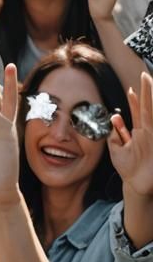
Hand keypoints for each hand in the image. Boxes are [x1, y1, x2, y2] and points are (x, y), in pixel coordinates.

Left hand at [109, 74, 152, 198]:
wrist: (137, 186)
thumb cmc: (129, 169)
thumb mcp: (116, 149)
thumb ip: (114, 134)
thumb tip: (114, 118)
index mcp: (139, 132)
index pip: (137, 112)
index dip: (134, 100)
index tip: (130, 88)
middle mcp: (147, 132)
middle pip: (148, 108)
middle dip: (146, 92)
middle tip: (145, 75)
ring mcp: (152, 137)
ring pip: (151, 115)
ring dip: (150, 101)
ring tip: (149, 83)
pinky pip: (152, 128)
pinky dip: (151, 118)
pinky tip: (150, 111)